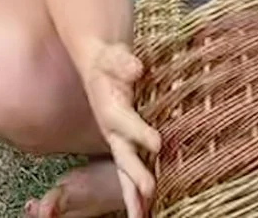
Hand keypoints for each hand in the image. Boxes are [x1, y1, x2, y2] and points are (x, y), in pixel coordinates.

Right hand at [76, 41, 159, 217]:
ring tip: (141, 216)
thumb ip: (123, 62)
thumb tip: (137, 68)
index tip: (158, 143)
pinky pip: (129, 171)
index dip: (139, 132)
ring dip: (132, 194)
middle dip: (135, 174)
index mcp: (109, 107)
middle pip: (122, 155)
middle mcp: (111, 130)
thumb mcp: (113, 57)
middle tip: (150, 191)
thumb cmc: (109, 62)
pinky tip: (145, 211)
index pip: (125, 121)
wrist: (99, 69)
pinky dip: (135, 193)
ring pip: (124, 171)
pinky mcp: (124, 146)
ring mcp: (117, 141)